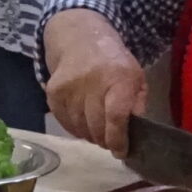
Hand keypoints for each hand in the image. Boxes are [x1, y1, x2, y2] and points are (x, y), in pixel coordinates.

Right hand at [42, 9, 145, 156]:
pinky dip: (74, 128)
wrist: (81, 39)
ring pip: (79, 127)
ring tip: (96, 131)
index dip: (118, 139)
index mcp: (120, 78)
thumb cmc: (115, 63)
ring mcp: (70, 86)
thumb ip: (138, 104)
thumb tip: (134, 133)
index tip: (120, 151)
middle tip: (109, 141)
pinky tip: (82, 123)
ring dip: (89, 135)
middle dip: (104, 140)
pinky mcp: (54, 91)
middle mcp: (93, 81)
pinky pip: (64, 122)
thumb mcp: (136, 78)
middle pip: (96, 126)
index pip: (116, 116)